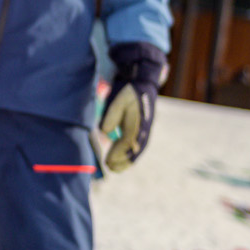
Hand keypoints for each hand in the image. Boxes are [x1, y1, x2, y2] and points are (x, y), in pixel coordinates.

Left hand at [98, 42, 167, 172]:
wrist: (142, 81)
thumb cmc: (128, 91)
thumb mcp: (118, 99)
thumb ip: (112, 114)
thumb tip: (105, 130)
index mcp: (139, 121)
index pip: (129, 142)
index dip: (118, 153)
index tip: (108, 161)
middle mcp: (144, 128)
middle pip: (135, 149)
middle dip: (124, 161)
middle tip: (111, 168)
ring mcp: (144, 128)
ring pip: (137, 149)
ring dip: (127, 160)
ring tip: (114, 168)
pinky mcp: (141, 128)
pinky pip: (137, 144)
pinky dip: (129, 154)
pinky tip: (120, 159)